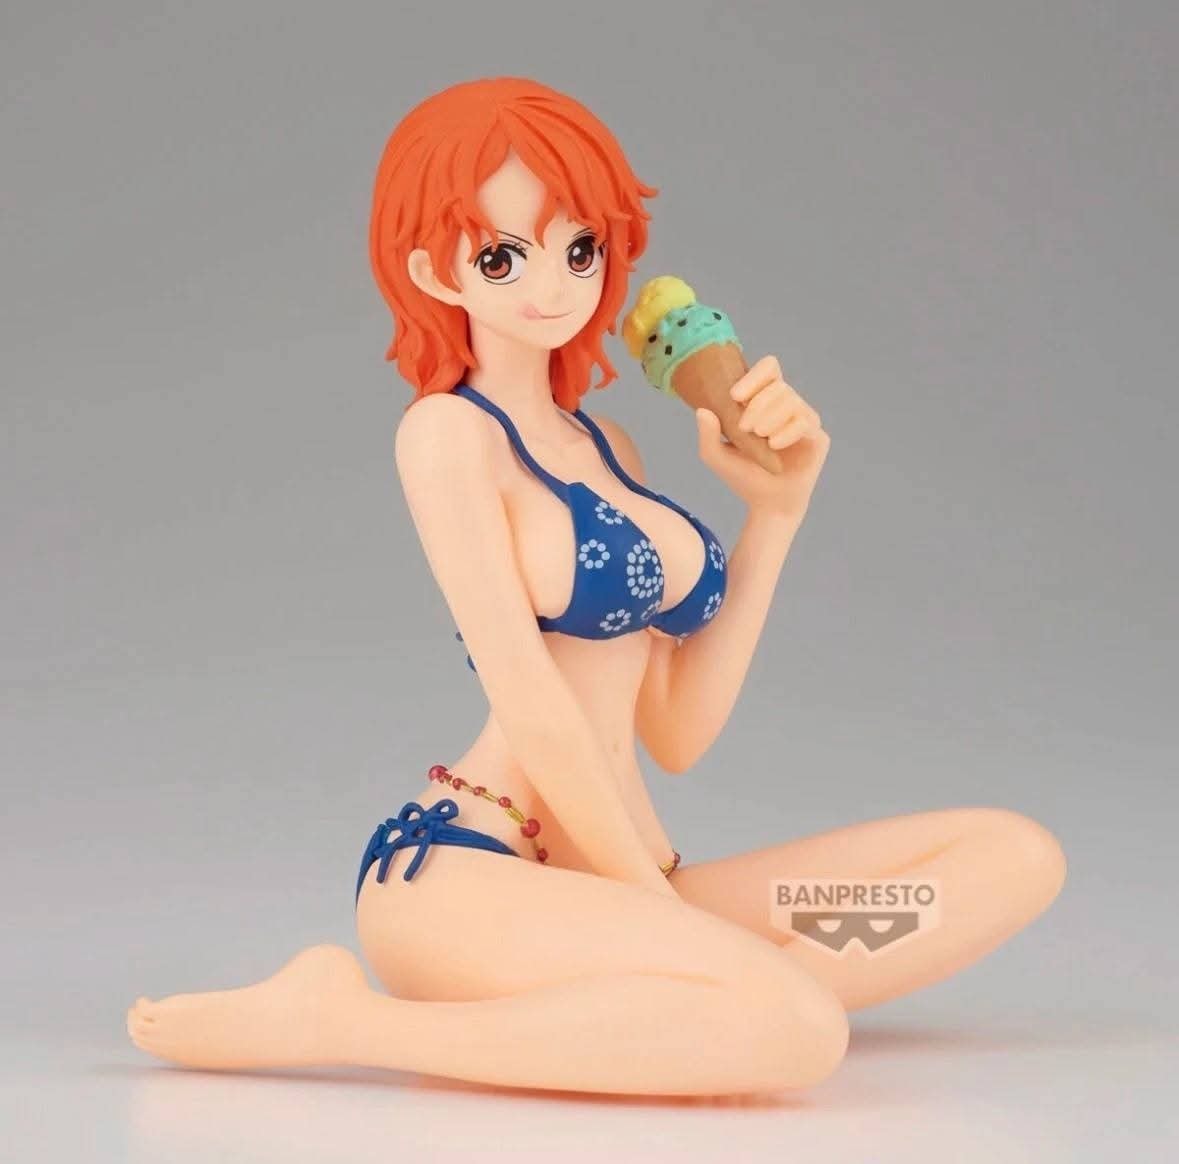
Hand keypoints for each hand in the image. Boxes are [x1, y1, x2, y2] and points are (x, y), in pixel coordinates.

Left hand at [695, 354, 829, 521]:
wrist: (767, 504)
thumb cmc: (743, 477)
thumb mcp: (716, 456)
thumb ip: (707, 434)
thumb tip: (702, 410)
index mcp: (766, 401)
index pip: (768, 369)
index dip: (754, 377)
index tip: (734, 396)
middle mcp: (788, 406)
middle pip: (778, 385)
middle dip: (758, 404)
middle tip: (745, 428)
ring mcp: (805, 420)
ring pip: (792, 401)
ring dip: (771, 417)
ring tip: (760, 438)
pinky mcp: (818, 437)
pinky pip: (805, 422)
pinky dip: (787, 432)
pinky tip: (773, 445)